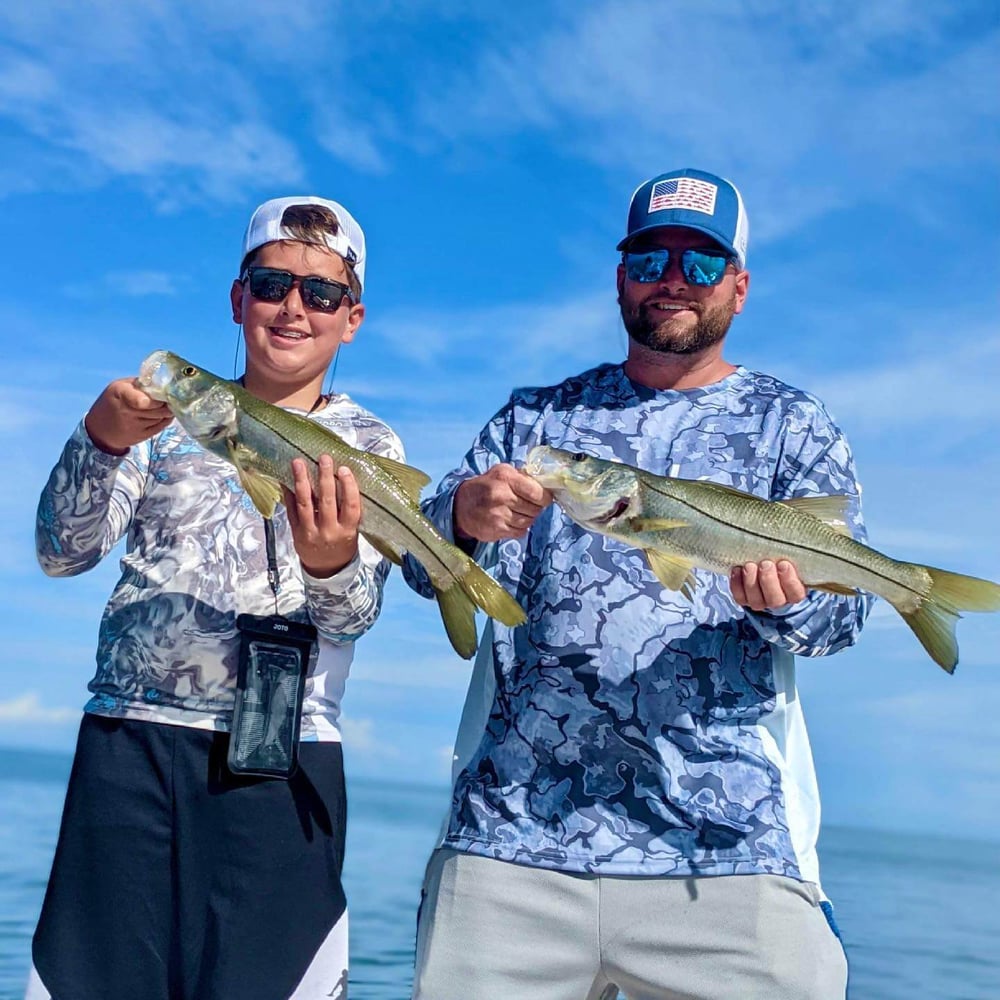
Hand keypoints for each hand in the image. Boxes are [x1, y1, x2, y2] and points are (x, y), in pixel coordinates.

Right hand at [85, 378, 173, 453]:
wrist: (99, 429)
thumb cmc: (112, 402)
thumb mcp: (119, 386)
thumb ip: (138, 384)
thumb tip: (161, 383)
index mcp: (121, 394)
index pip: (141, 401)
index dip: (155, 400)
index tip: (161, 396)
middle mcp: (127, 411)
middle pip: (158, 409)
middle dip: (168, 402)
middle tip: (173, 397)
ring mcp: (134, 426)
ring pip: (161, 417)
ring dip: (168, 411)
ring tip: (169, 404)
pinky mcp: (141, 436)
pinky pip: (160, 426)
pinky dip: (166, 419)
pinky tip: (165, 414)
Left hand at [284, 455, 361, 577]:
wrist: (327, 570)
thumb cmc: (343, 544)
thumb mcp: (351, 530)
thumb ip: (347, 510)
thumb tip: (340, 478)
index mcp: (347, 531)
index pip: (351, 506)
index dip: (349, 487)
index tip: (344, 469)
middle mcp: (329, 532)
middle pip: (326, 502)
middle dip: (325, 478)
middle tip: (323, 458)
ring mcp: (310, 532)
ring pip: (305, 504)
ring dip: (301, 481)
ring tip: (298, 462)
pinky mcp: (296, 533)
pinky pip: (291, 511)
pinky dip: (288, 493)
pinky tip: (286, 479)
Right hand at [453, 464, 552, 541]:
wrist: (461, 505)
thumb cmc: (487, 486)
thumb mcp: (502, 472)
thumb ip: (523, 477)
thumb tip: (547, 486)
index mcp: (505, 477)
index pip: (537, 492)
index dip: (545, 497)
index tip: (544, 498)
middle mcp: (501, 495)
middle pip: (535, 508)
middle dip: (536, 508)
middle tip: (529, 505)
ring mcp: (498, 514)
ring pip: (528, 521)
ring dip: (527, 518)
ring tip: (518, 512)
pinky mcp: (496, 530)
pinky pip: (520, 532)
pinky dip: (519, 528)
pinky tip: (510, 521)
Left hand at [730, 559, 806, 611]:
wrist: (764, 566)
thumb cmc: (780, 559)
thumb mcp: (789, 556)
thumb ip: (790, 553)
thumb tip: (792, 536)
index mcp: (794, 592)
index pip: (796, 592)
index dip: (790, 580)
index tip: (784, 563)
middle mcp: (778, 600)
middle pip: (775, 599)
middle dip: (769, 580)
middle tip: (765, 564)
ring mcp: (760, 601)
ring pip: (756, 600)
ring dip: (751, 582)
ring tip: (749, 565)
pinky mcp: (744, 599)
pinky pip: (740, 597)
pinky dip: (737, 584)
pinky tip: (737, 569)